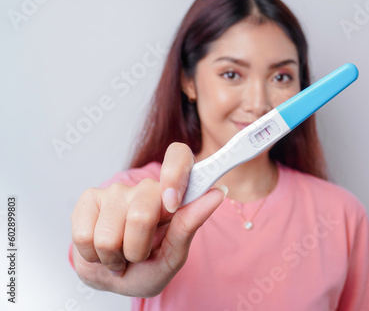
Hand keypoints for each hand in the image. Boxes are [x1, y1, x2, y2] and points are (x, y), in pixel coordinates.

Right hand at [71, 143, 226, 296]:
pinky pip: (85, 236)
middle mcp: (146, 187)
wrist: (114, 278)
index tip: (172, 203)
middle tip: (139, 254)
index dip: (175, 174)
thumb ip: (190, 225)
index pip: (179, 156)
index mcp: (173, 194)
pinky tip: (100, 250)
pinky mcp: (89, 200)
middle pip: (142, 214)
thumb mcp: (174, 255)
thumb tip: (217, 192)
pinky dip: (93, 255)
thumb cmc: (149, 266)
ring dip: (115, 256)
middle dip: (139, 249)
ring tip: (120, 254)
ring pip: (111, 235)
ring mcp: (116, 191)